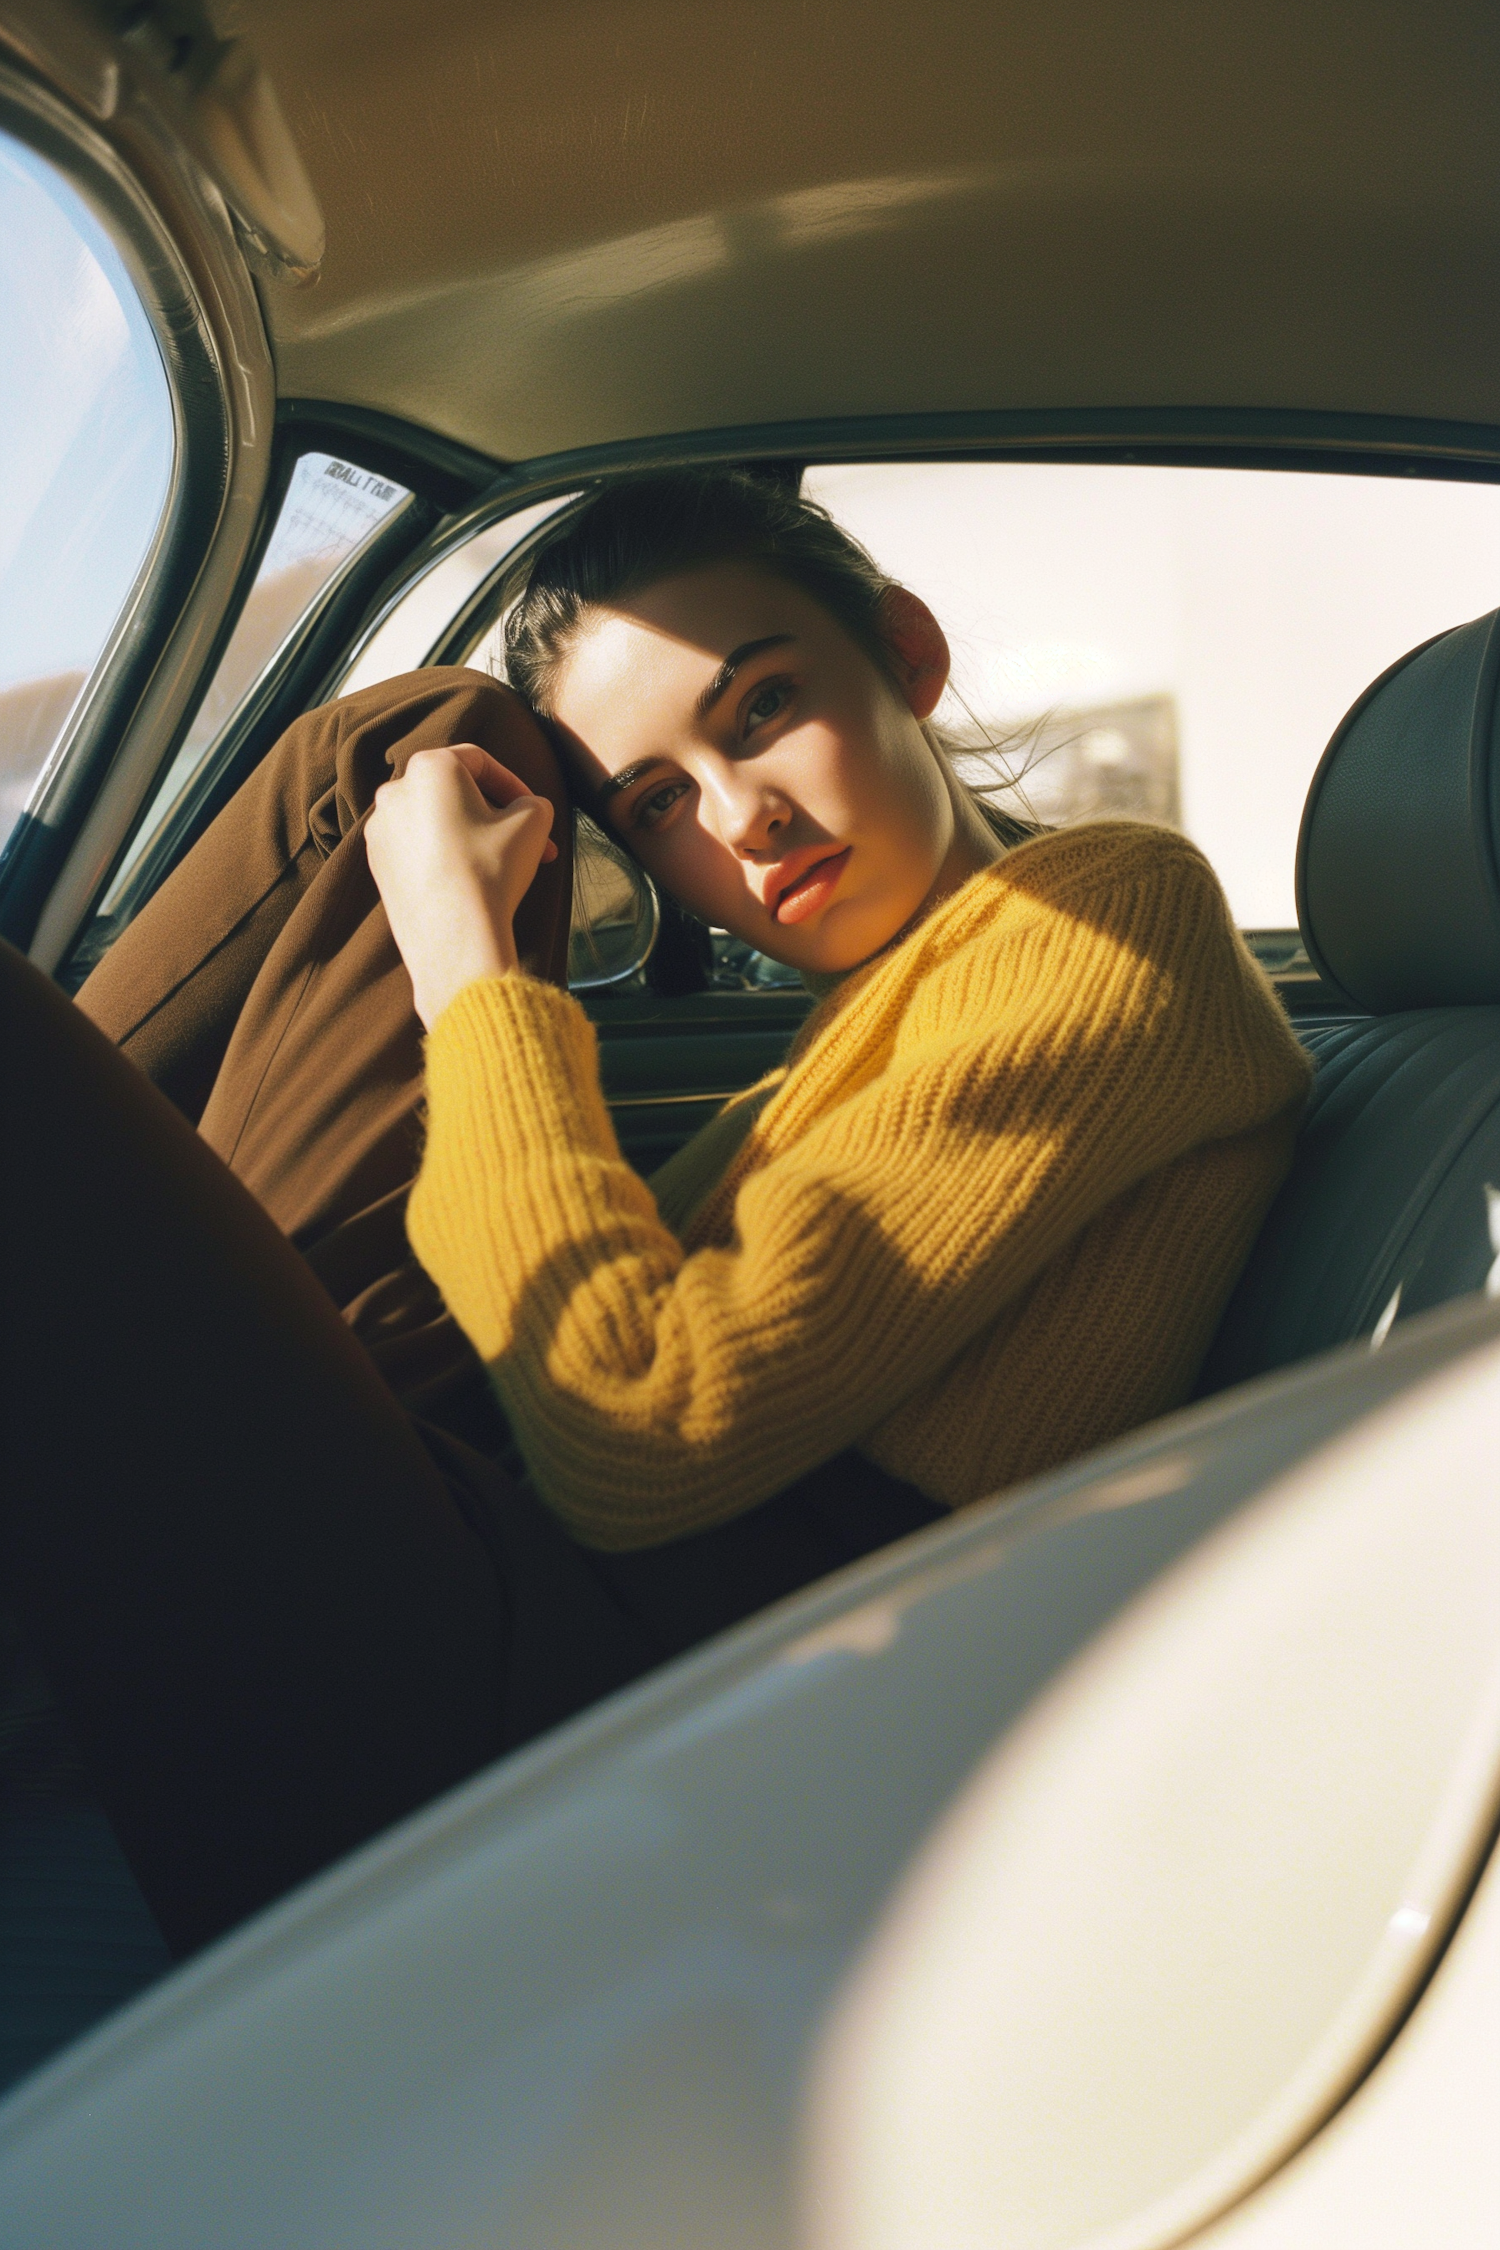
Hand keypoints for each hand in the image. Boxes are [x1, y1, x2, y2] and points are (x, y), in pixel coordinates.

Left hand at [365, 743, 558, 1028]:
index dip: (514, 783)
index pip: (479, 760)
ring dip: (470, 834)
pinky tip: (469, 879)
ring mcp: (379, 829)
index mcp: (429, 766)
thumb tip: (527, 808)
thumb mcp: (533, 822)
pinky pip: (416, 847)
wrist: (455, 939)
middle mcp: (394, 790)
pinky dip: (443, 854)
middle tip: (524, 840)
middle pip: (454, 790)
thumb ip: (534, 801)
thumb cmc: (492, 870)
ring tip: (501, 862)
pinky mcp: (375, 865)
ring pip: (434, 819)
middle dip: (493, 813)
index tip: (533, 809)